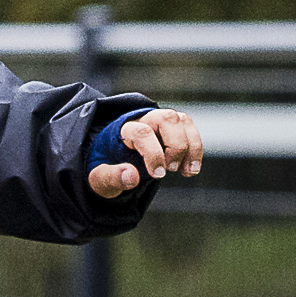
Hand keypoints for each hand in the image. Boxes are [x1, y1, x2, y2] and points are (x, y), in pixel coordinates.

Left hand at [88, 108, 203, 198]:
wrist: (110, 159)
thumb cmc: (105, 168)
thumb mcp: (99, 178)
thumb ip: (110, 177)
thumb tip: (131, 176)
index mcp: (122, 129)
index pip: (142, 132)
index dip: (153, 153)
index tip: (158, 175)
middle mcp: (143, 119)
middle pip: (167, 118)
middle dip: (176, 146)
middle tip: (170, 170)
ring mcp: (160, 121)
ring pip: (182, 120)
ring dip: (191, 147)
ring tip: (186, 172)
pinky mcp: (173, 127)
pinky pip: (190, 129)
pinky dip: (196, 148)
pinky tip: (190, 169)